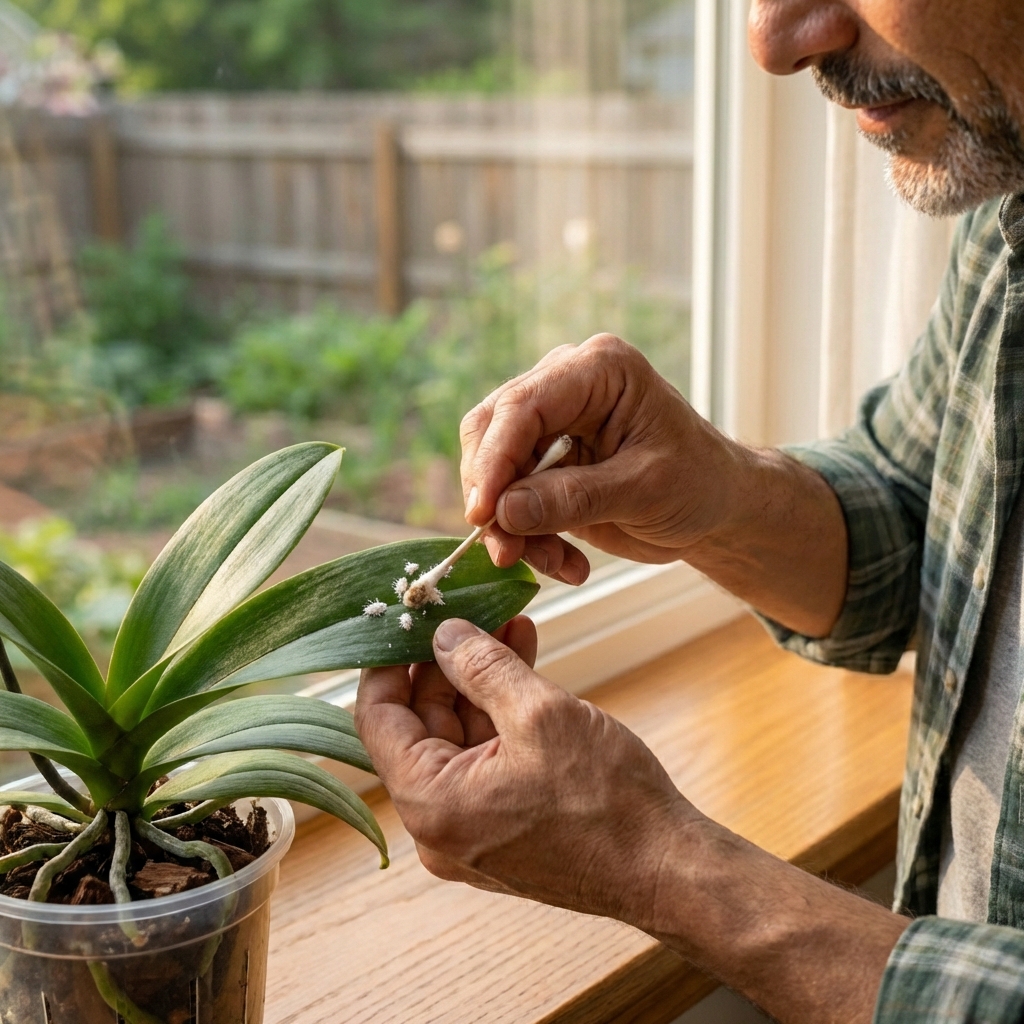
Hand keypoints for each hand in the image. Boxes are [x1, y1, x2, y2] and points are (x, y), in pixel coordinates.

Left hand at [355, 616, 694, 925]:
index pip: (377, 718)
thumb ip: (483, 667)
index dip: (387, 661)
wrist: (665, 870)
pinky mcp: (504, 828)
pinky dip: (501, 716)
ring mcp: (472, 830)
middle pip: (420, 725)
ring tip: (511, 626)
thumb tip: (445, 635)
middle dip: (448, 663)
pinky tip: (526, 667)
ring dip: (481, 682)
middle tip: (472, 611)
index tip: (406, 619)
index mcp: (431, 803)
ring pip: (458, 739)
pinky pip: (486, 761)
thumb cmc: (607, 801)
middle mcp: (439, 825)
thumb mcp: (540, 714)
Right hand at [459, 334, 735, 582]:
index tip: (483, 514)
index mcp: (598, 370)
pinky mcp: (543, 461)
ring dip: (512, 527)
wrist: (717, 508)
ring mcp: (550, 423)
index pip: (523, 406)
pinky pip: (509, 498)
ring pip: (494, 470)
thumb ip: (575, 498)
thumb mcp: (645, 491)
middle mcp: (565, 384)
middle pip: (492, 432)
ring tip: (556, 564)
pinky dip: (527, 537)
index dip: (494, 460)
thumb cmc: (699, 484)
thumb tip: (504, 512)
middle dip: (494, 497)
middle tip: (506, 550)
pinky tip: (567, 563)